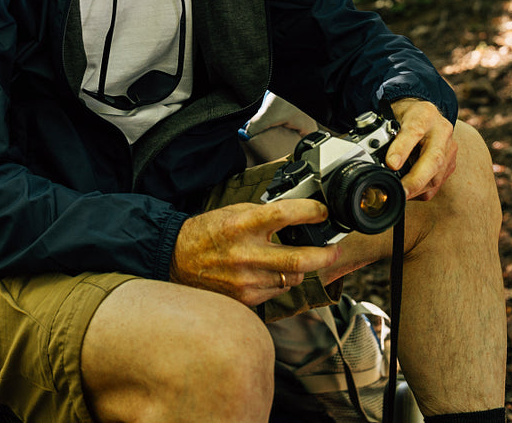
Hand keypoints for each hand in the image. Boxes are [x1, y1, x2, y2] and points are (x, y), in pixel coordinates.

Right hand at [170, 200, 341, 306]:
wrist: (178, 260)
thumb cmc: (208, 233)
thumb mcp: (235, 211)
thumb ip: (266, 214)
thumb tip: (300, 213)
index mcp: (242, 225)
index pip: (284, 214)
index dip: (310, 211)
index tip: (322, 211)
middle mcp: (245, 254)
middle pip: (299, 258)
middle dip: (325, 254)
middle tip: (334, 249)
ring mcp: (246, 280)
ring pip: (293, 277)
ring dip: (301, 268)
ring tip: (295, 258)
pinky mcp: (246, 299)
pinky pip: (278, 290)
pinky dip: (282, 280)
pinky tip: (270, 271)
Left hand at [385, 98, 457, 201]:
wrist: (425, 113)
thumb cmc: (407, 116)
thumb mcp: (392, 117)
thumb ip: (385, 135)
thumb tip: (379, 162)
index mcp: (425, 115)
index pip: (414, 131)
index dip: (402, 149)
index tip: (391, 164)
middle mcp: (442, 131)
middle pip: (434, 159)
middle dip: (416, 180)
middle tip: (400, 191)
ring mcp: (449, 148)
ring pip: (437, 175)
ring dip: (418, 189)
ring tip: (400, 194)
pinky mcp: (450, 163)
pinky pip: (438, 183)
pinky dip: (422, 191)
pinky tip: (410, 191)